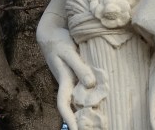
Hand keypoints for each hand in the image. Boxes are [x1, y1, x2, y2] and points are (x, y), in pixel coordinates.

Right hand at [36, 12, 98, 129]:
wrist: (52, 33)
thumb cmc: (59, 43)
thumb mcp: (69, 53)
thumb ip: (79, 68)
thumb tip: (90, 85)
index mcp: (63, 82)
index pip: (64, 106)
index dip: (69, 120)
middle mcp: (68, 84)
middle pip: (74, 106)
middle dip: (81, 119)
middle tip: (94, 128)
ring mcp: (72, 79)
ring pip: (80, 98)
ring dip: (87, 108)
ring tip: (100, 119)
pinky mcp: (78, 73)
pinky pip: (84, 88)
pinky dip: (91, 94)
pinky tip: (102, 98)